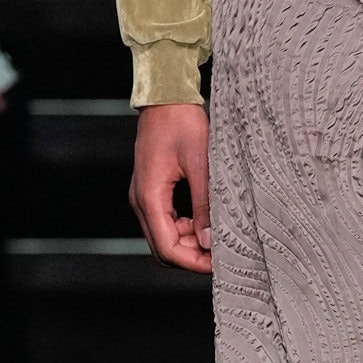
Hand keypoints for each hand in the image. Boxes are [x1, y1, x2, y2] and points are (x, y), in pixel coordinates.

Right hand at [130, 103, 210, 273]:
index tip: (218, 263)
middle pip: (162, 248)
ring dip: (188, 242)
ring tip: (216, 235)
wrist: (166, 98)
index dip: (193, 262)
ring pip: (163, 236)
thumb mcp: (201, 164)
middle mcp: (141, 201)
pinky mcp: (151, 190)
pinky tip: (203, 220)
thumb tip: (209, 240)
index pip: (167, 247)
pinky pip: (165, 221)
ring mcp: (144, 196)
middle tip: (221, 252)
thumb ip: (204, 205)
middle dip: (191, 256)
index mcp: (150, 197)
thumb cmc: (181, 123)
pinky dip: (184, 228)